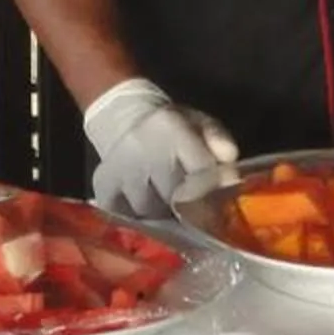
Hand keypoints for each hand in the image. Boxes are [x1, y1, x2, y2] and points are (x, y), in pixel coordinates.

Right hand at [80, 77, 238, 215]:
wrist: (123, 117)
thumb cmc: (171, 126)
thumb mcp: (200, 123)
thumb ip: (219, 141)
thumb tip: (231, 166)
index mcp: (171, 130)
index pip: (199, 171)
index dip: (211, 189)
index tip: (217, 202)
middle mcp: (142, 149)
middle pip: (173, 197)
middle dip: (186, 205)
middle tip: (191, 206)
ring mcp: (119, 169)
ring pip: (148, 211)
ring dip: (160, 213)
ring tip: (164, 202)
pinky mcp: (102, 185)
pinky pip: (123, 216)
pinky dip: (135, 217)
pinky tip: (143, 206)